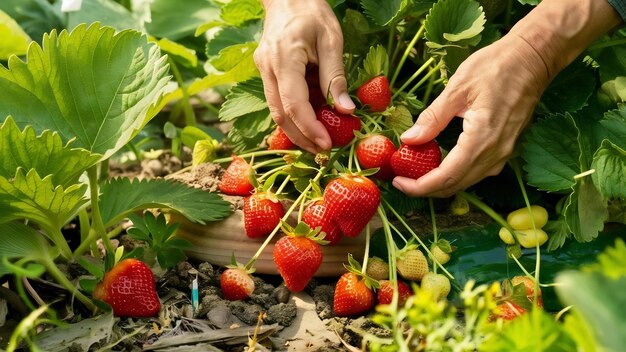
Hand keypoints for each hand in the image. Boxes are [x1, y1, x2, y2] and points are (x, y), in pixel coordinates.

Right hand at [254, 0, 355, 153]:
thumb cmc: (312, 12)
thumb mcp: (332, 40)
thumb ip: (336, 77)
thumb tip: (347, 111)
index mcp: (284, 59)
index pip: (293, 104)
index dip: (310, 128)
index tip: (328, 144)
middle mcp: (268, 69)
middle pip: (280, 115)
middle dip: (301, 138)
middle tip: (323, 153)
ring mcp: (264, 72)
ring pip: (276, 112)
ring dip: (297, 131)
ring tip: (319, 145)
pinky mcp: (268, 74)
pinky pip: (279, 102)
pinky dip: (295, 117)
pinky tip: (311, 125)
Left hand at [392, 34, 550, 197]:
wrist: (533, 59)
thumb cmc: (496, 67)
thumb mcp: (457, 88)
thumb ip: (432, 118)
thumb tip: (409, 140)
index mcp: (481, 139)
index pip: (447, 176)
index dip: (420, 186)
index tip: (400, 183)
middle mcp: (495, 153)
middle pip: (456, 185)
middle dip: (426, 189)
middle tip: (402, 182)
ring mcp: (504, 153)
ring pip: (467, 181)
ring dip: (441, 184)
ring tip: (416, 175)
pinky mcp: (506, 148)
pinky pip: (478, 171)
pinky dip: (456, 174)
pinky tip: (440, 165)